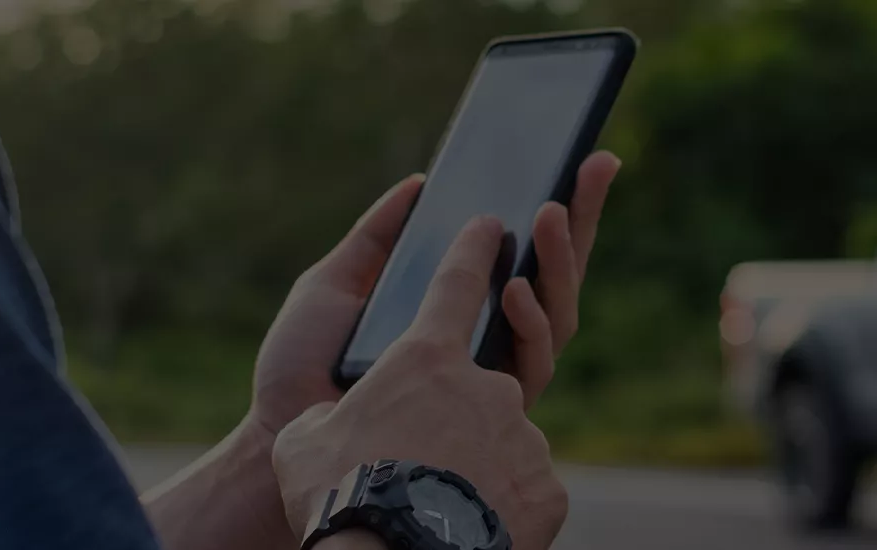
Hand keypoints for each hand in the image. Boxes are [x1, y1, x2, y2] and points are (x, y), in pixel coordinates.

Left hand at [248, 152, 621, 434]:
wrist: (283, 428)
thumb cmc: (303, 366)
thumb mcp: (335, 282)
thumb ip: (377, 237)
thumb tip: (420, 183)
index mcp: (459, 306)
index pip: (525, 251)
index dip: (561, 207)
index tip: (585, 155)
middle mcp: (489, 338)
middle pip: (556, 276)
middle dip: (582, 220)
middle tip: (593, 166)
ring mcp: (495, 376)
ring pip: (559, 314)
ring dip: (559, 261)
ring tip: (548, 214)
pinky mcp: (492, 413)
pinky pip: (533, 363)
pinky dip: (529, 321)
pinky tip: (514, 284)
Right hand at [274, 216, 566, 549]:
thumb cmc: (340, 493)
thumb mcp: (308, 441)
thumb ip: (329, 411)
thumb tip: (330, 413)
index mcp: (427, 359)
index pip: (456, 284)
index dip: (472, 250)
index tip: (488, 224)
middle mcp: (487, 386)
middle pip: (485, 378)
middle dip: (460, 412)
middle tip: (429, 450)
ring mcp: (523, 435)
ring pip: (506, 437)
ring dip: (479, 460)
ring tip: (440, 498)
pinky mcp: (546, 486)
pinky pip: (526, 484)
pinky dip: (502, 499)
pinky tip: (471, 522)